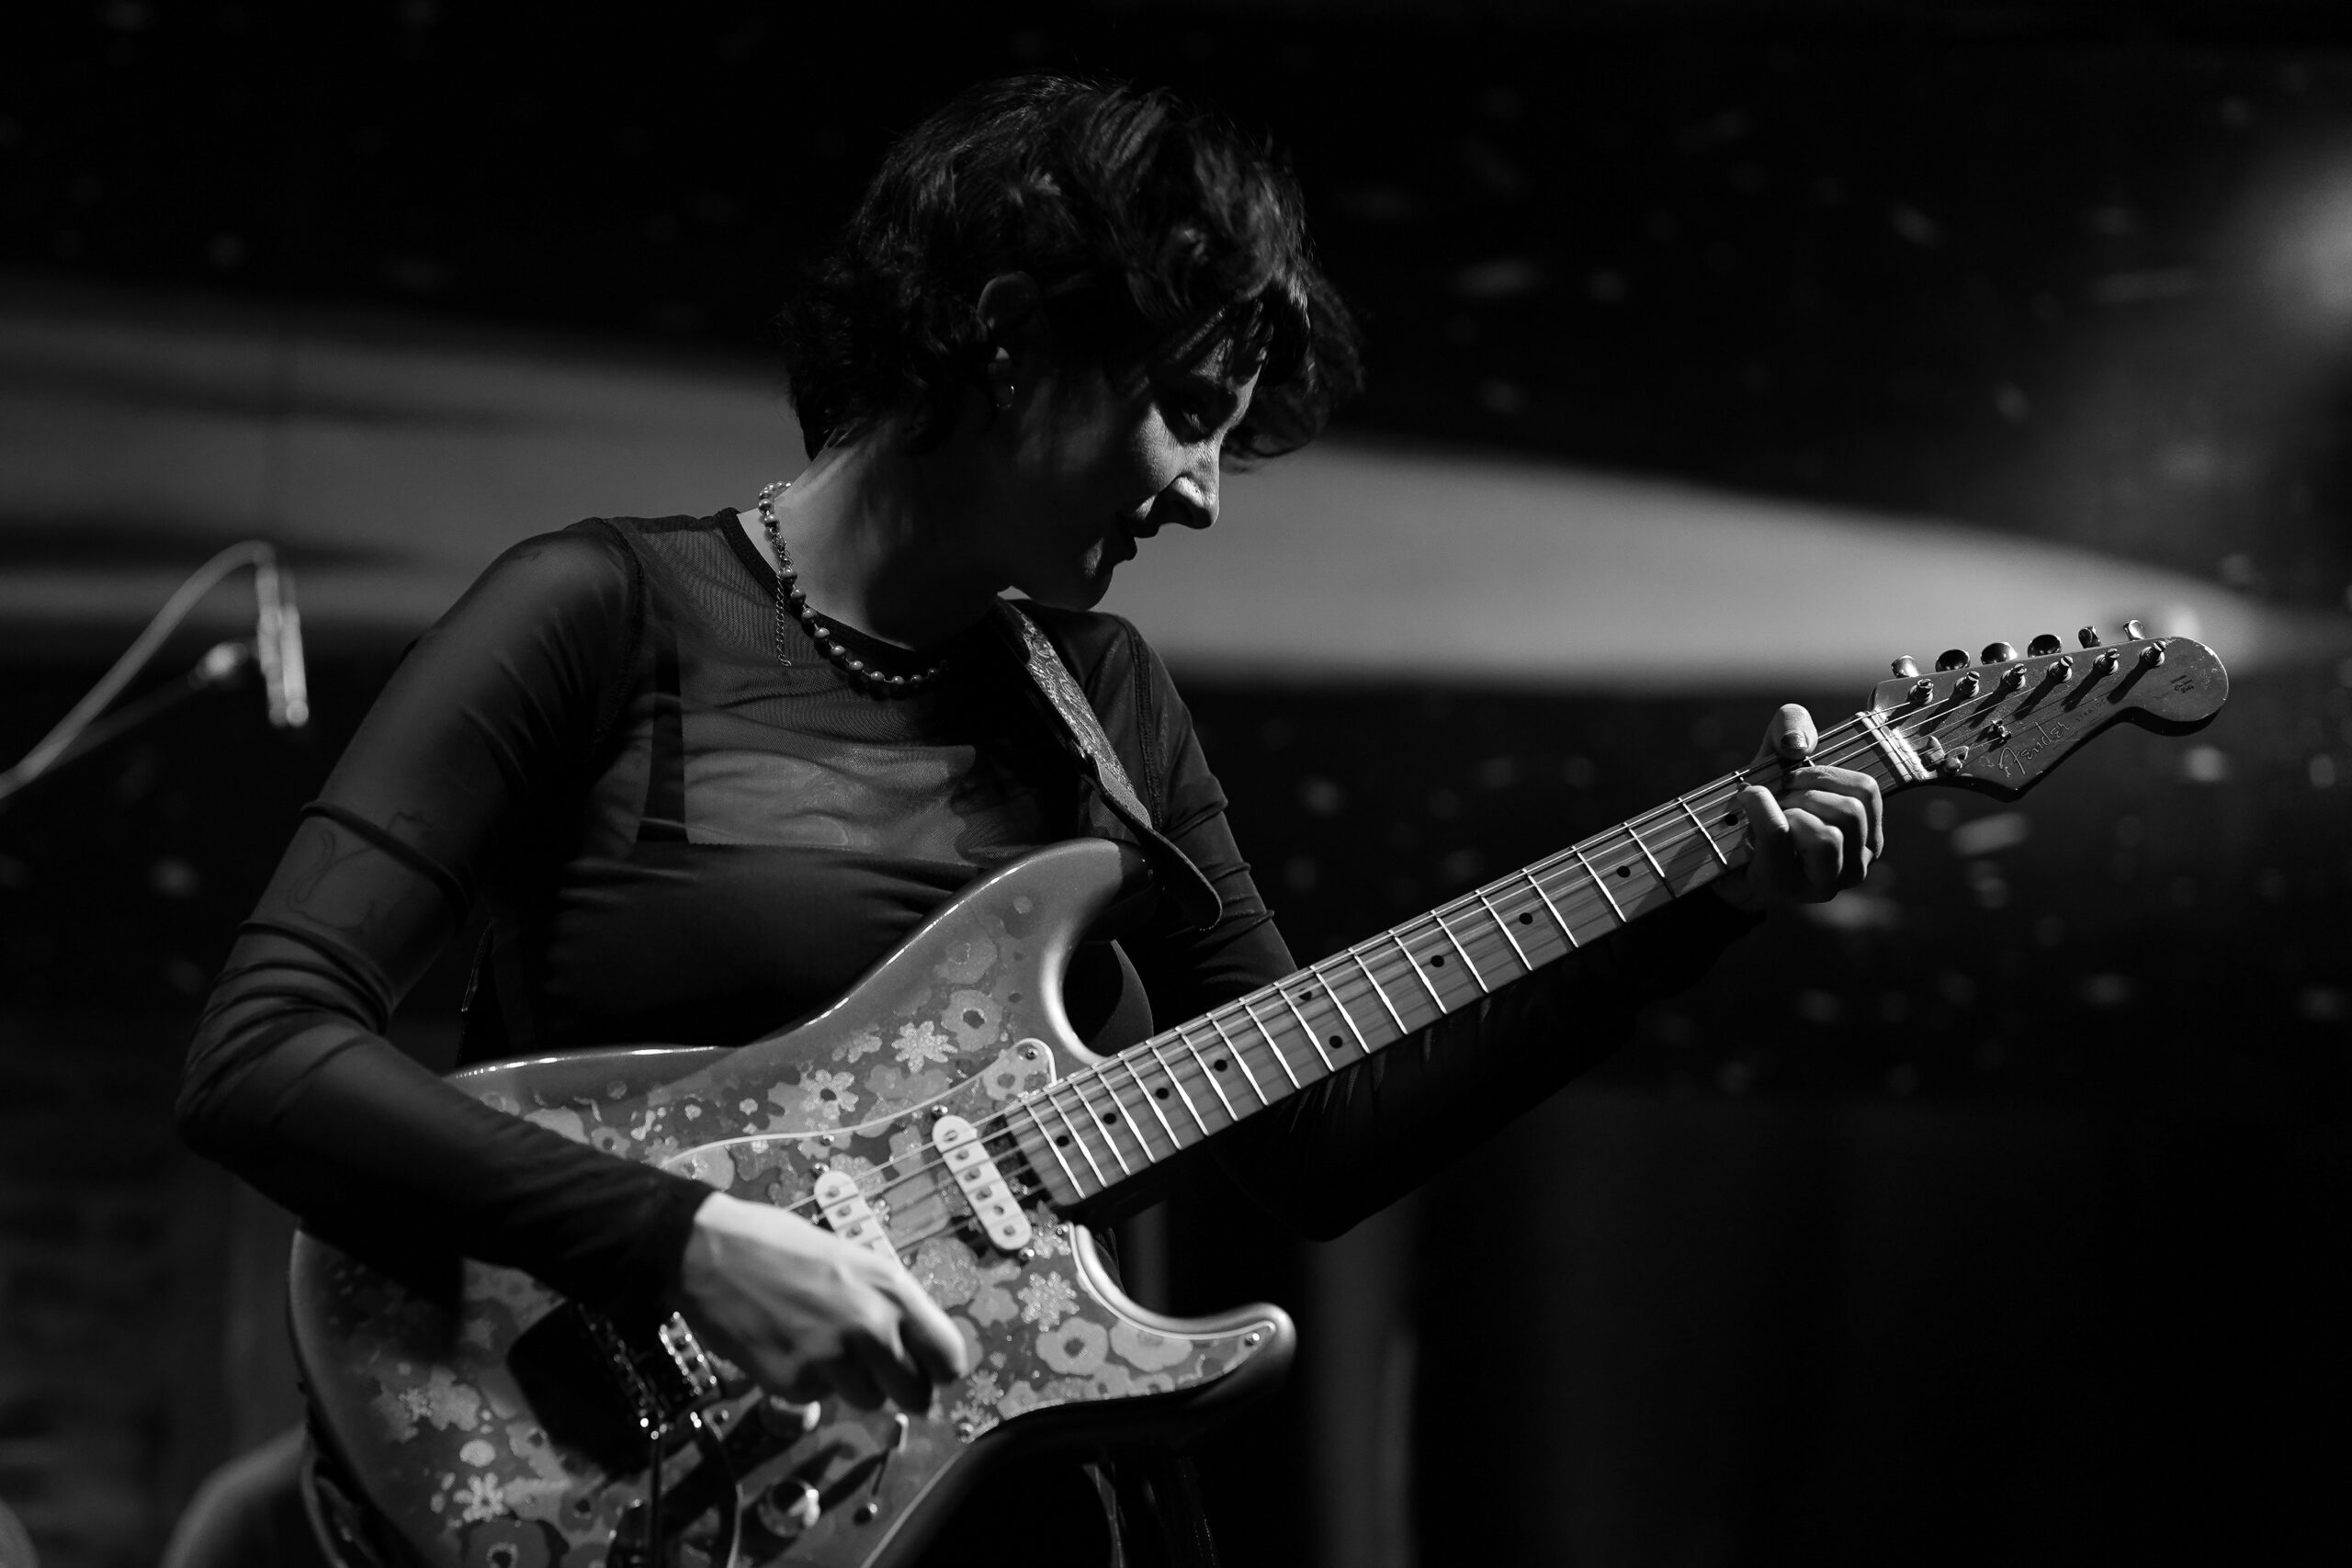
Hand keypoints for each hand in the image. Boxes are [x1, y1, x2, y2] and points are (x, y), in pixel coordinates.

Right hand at [672, 1192, 968, 1410]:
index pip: (949, 1357)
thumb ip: (888, 1303)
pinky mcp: (792, 1382)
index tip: (928, 1372)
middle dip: (900, 1389)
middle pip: (916, 1394)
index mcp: (891, 1288)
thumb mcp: (852, 1259)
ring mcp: (831, 1357)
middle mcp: (870, 1326)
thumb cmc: (781, 1246)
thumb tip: (919, 1349)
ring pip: (868, 1401)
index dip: (939, 1370)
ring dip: (850, 1385)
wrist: (710, 1251)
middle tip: (880, 1374)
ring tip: (821, 1345)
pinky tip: (786, 1346)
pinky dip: (806, 1382)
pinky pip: (818, 1398)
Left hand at [1712, 703, 1883, 911]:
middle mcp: (1856, 864)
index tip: (1794, 777)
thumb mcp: (1776, 756)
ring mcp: (1824, 884)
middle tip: (1777, 799)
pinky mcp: (1785, 888)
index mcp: (1866, 831)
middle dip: (1803, 793)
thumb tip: (1797, 745)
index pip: (1867, 790)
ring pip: (1826, 835)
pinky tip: (1748, 822)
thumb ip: (1791, 726)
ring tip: (1768, 815)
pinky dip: (1761, 815)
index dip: (1824, 773)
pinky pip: (1780, 836)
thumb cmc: (1760, 803)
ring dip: (1787, 810)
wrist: (1716, 849)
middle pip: (1849, 812)